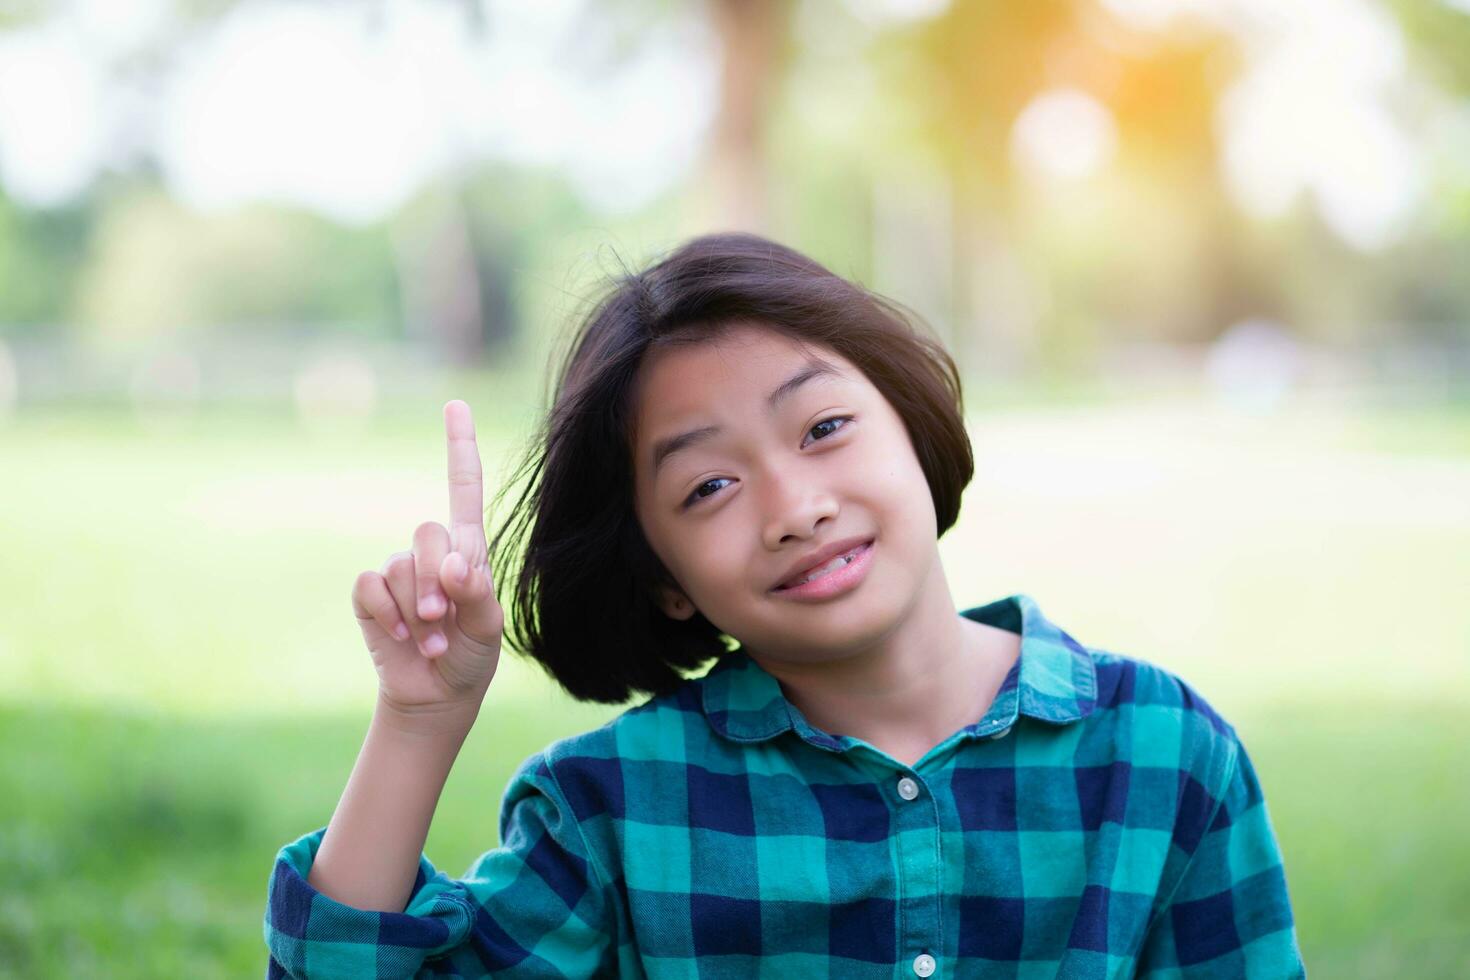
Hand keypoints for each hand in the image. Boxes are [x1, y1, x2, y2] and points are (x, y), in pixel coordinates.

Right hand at [350, 400, 504, 722]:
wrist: (436, 695)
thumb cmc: (470, 655)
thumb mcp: (487, 627)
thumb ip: (476, 594)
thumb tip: (457, 563)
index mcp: (469, 549)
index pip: (463, 487)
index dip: (459, 446)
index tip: (455, 405)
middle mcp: (432, 552)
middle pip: (429, 532)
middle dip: (439, 580)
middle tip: (445, 620)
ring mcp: (398, 571)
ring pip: (401, 566)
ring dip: (418, 611)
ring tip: (431, 639)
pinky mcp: (370, 593)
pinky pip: (371, 586)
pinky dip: (388, 616)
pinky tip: (400, 637)